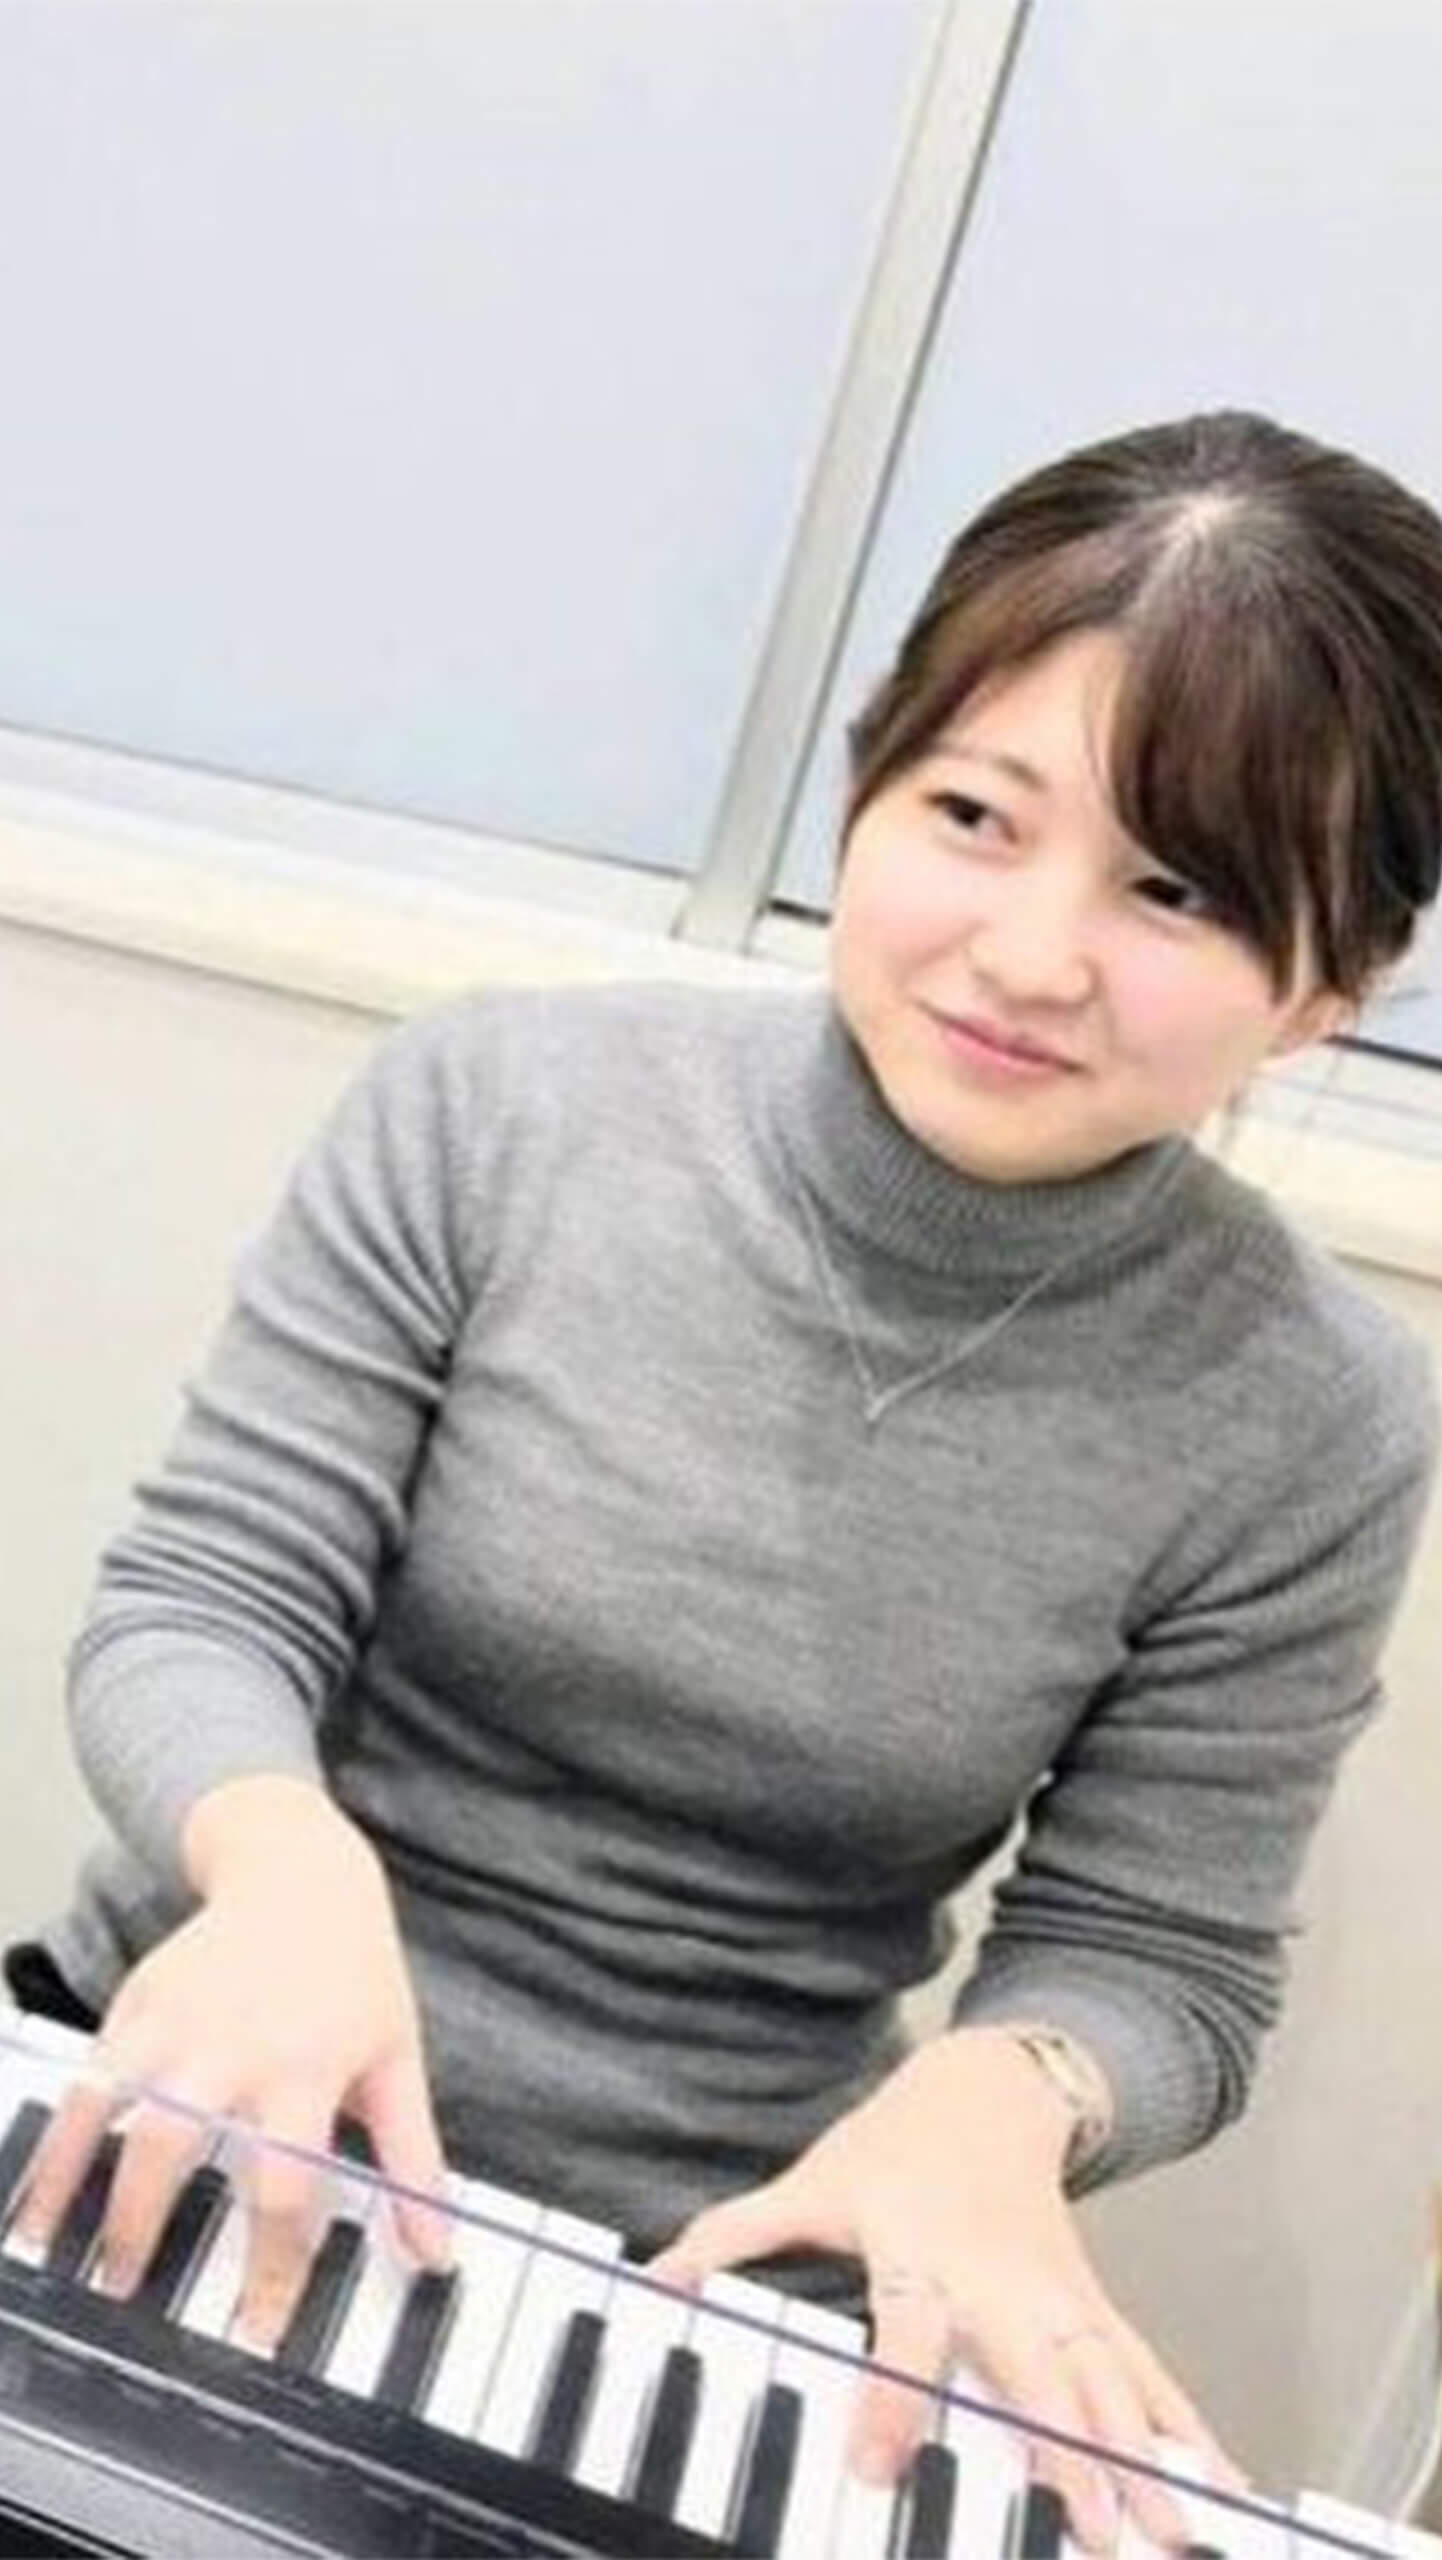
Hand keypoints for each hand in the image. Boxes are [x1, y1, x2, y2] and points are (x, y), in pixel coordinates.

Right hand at [14, 1776, 446, 2342]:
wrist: (302, 1869)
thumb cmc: (356, 1972)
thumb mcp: (397, 2059)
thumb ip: (412, 2161)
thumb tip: (436, 2251)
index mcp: (304, 2068)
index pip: (282, 2188)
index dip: (267, 2268)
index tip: (252, 2328)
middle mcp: (232, 2045)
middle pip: (175, 2144)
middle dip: (143, 2225)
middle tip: (128, 2293)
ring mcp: (175, 2019)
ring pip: (112, 2106)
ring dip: (78, 2182)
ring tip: (59, 2252)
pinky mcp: (137, 2001)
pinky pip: (87, 2076)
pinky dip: (58, 2132)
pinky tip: (41, 2186)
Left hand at [650, 2026, 1242, 2550]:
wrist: (989, 2084)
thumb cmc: (889, 2147)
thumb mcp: (809, 2181)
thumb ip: (735, 2235)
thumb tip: (656, 2280)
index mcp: (921, 2249)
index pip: (905, 2328)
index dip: (890, 2394)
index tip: (878, 2467)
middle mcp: (999, 2279)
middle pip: (1033, 2368)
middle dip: (1065, 2450)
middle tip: (1092, 2532)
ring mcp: (1059, 2294)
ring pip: (1106, 2380)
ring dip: (1140, 2458)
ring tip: (1172, 2535)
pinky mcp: (1094, 2307)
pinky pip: (1145, 2372)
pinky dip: (1186, 2429)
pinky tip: (1223, 2486)